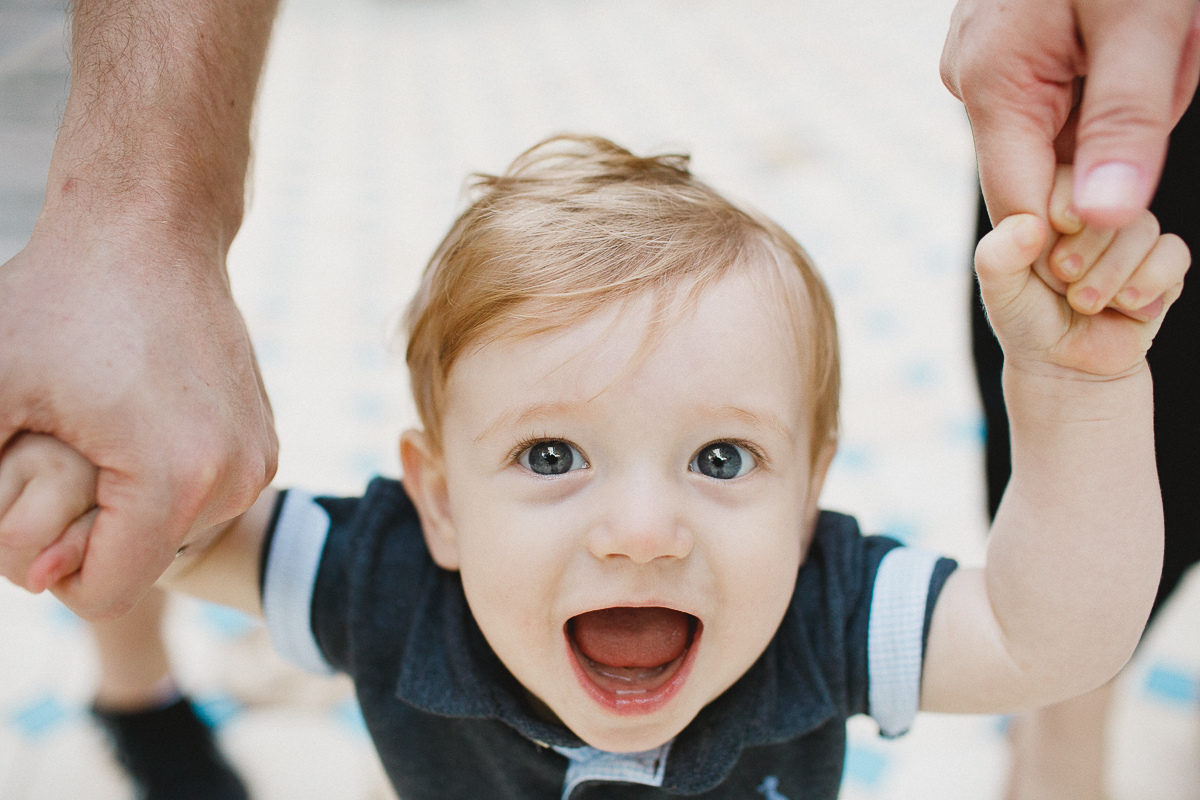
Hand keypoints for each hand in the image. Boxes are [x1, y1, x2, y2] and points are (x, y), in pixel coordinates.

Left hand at [0, 211, 277, 619]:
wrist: (149, 229)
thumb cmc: (60, 302)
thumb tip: (30, 576)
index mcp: (174, 481)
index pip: (100, 594)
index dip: (41, 563)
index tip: (25, 493)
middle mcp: (234, 480)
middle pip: (137, 565)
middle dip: (85, 531)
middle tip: (63, 446)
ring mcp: (257, 461)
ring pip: (170, 536)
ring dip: (124, 506)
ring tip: (103, 428)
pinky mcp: (263, 442)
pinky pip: (200, 499)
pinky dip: (161, 481)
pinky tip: (138, 419)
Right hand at [942, 0, 1199, 227]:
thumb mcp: (1143, 21)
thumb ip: (1124, 123)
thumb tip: (1102, 219)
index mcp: (992, 84)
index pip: (1023, 206)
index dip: (1086, 226)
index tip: (1143, 216)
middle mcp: (974, 79)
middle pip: (1053, 162)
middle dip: (1122, 133)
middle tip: (1170, 58)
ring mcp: (987, 60)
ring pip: (1065, 125)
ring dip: (1124, 100)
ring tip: (1155, 35)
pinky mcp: (1006, 45)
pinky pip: (1063, 90)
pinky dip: (1110, 72)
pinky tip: (1130, 30)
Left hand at [975, 167, 1189, 377]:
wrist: (1065, 364)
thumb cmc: (1027, 320)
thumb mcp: (999, 292)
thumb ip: (997, 258)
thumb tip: (1028, 225)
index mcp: (1051, 206)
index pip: (1067, 175)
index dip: (1062, 208)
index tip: (1050, 242)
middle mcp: (1095, 213)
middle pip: (1108, 201)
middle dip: (1085, 250)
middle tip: (1063, 280)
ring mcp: (1131, 235)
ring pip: (1142, 227)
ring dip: (1111, 275)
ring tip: (1085, 303)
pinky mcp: (1163, 262)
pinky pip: (1172, 254)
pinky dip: (1147, 283)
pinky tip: (1125, 306)